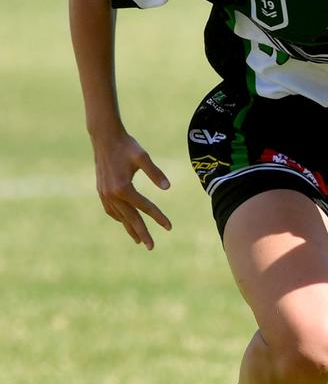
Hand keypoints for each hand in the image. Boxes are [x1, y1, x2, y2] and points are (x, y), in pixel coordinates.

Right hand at [92, 131, 171, 249]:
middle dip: (142, 233)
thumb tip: (168, 188)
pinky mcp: (101, 191)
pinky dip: (119, 217)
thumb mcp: (142, 157)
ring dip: (129, 228)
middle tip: (152, 247)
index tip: (169, 227)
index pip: (145, 207)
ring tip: (139, 239)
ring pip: (119, 216)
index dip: (158, 217)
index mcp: (123, 187)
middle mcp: (112, 194)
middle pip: (130, 218)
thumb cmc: (126, 145)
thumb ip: (155, 173)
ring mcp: (104, 194)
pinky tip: (124, 221)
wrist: (104, 137)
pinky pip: (110, 210)